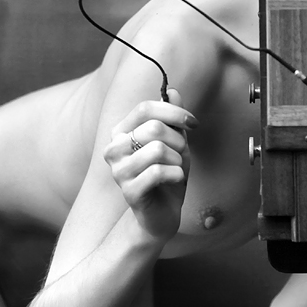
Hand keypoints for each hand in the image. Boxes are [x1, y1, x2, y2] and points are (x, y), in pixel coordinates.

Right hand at [104, 88, 197, 242]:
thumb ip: (172, 119)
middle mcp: (113, 149)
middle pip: (153, 128)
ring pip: (158, 149)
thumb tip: (172, 91)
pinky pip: (159, 172)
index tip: (193, 122)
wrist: (162, 215)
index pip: (144, 108)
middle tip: (181, 155)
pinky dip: (176, 174)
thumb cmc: (167, 176)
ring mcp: (118, 171)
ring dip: (177, 160)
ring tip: (175, 169)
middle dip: (178, 141)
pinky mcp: (129, 191)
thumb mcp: (175, 143)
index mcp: (121, 132)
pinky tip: (174, 181)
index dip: (174, 112)